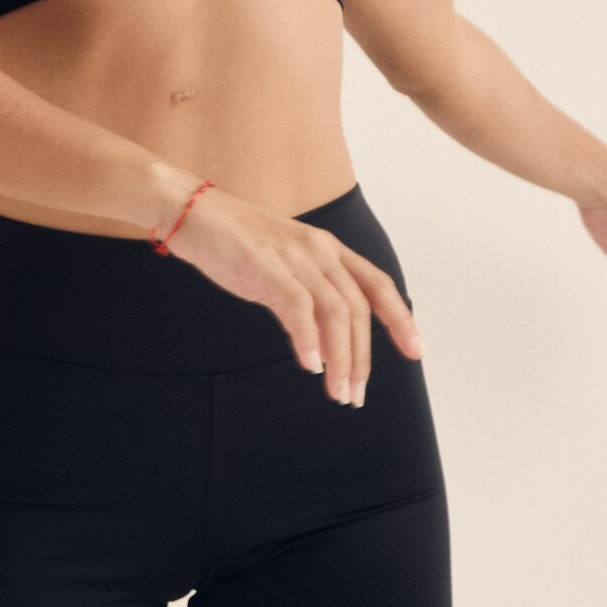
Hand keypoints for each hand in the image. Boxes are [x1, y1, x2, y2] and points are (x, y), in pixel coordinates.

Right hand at [162, 185, 424, 405]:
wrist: (190, 209)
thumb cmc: (233, 243)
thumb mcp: (279, 270)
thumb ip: (303, 300)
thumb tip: (319, 345)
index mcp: (326, 248)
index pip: (377, 284)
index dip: (400, 318)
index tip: (417, 351)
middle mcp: (318, 248)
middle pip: (358, 308)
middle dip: (362, 358)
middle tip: (355, 397)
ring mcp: (292, 255)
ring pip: (335, 311)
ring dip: (340, 358)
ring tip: (338, 393)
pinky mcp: (264, 264)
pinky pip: (298, 305)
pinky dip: (309, 339)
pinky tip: (311, 366)